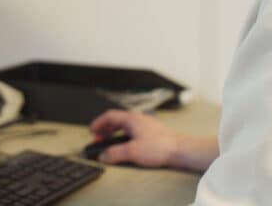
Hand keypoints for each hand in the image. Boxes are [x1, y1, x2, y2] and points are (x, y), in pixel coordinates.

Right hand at [89, 109, 217, 171]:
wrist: (180, 149)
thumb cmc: (160, 147)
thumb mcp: (132, 151)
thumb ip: (115, 153)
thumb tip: (103, 155)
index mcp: (131, 119)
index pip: (109, 116)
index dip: (98, 122)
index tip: (91, 129)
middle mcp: (138, 119)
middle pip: (116, 120)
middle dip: (105, 129)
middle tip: (98, 137)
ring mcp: (145, 125)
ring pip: (125, 125)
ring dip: (114, 132)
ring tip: (110, 142)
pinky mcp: (151, 132)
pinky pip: (132, 130)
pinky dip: (124, 136)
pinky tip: (126, 145)